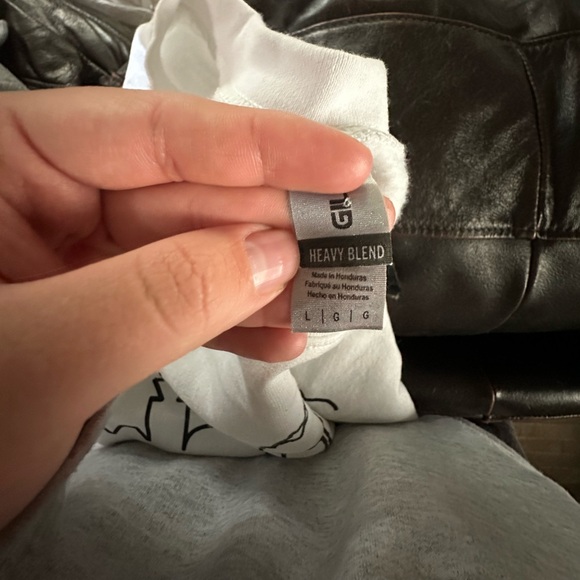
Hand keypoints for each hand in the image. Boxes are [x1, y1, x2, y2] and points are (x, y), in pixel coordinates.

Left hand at [0, 87, 372, 527]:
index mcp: (1, 165)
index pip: (152, 133)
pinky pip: (172, 305)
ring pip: (190, 254)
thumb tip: (272, 253)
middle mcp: (40, 200)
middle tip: (361, 233)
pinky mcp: (94, 313)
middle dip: (277, 221)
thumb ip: (160, 294)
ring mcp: (71, 261)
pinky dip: (228, 325)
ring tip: (337, 292)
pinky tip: (281, 336)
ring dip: (266, 279)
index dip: (261, 146)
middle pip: (185, 194)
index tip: (346, 165)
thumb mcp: (41, 354)